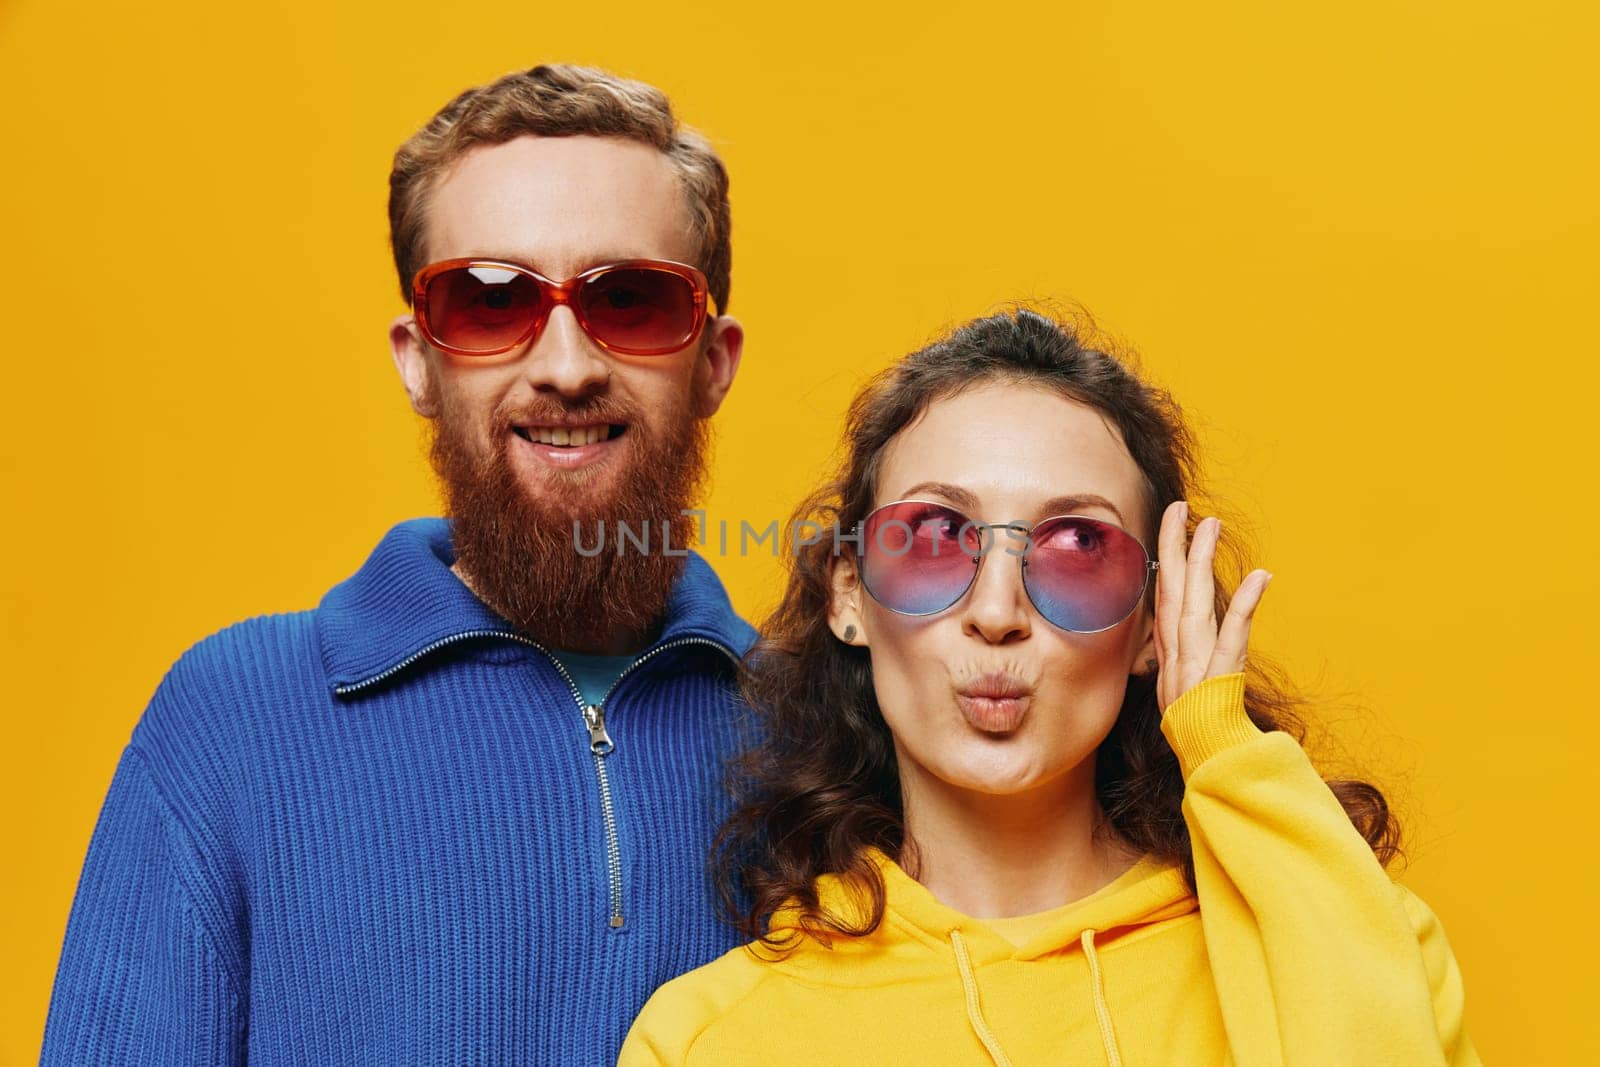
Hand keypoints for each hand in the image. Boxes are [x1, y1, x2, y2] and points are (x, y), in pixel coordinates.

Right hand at [1152, 501, 1271, 711]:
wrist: (1207, 765)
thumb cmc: (1200, 731)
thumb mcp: (1182, 690)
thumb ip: (1184, 656)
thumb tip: (1189, 627)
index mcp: (1170, 655)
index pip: (1164, 598)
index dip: (1166, 559)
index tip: (1172, 523)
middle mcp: (1177, 655)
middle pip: (1173, 592)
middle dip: (1175, 547)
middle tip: (1182, 508)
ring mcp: (1197, 666)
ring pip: (1196, 606)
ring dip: (1202, 563)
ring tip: (1210, 526)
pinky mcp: (1221, 680)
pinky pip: (1234, 639)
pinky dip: (1245, 607)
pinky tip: (1261, 578)